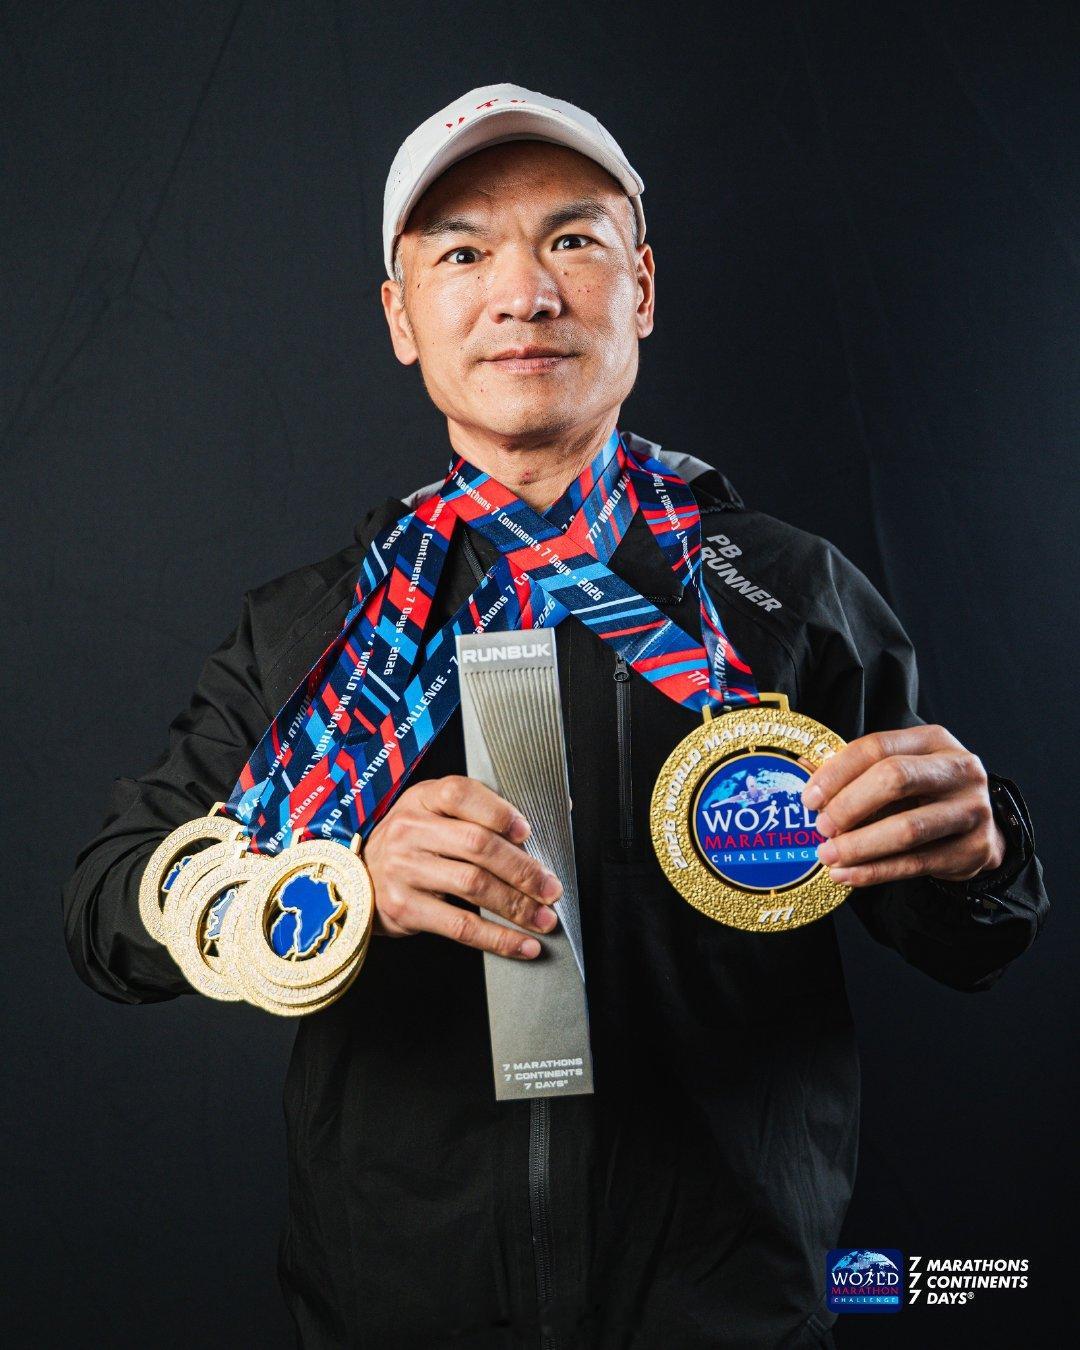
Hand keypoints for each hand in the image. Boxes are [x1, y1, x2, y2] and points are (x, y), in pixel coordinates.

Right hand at [362, 774, 562, 958]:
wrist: (357, 880)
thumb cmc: (412, 844)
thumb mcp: (434, 814)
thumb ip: (481, 813)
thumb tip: (552, 815)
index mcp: (422, 799)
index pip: (461, 794)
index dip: (499, 811)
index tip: (528, 831)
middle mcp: (410, 830)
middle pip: (477, 845)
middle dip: (523, 869)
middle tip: (551, 888)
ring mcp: (404, 869)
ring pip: (473, 885)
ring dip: (517, 905)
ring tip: (543, 918)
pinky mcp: (405, 908)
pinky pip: (460, 926)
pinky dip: (497, 938)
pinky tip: (522, 944)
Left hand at [801, 724, 1007, 886]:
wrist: (979, 828)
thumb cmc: (924, 794)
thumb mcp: (897, 771)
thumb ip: (855, 771)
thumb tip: (802, 766)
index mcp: (934, 741)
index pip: (878, 746)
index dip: (838, 772)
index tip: (810, 799)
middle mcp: (959, 770)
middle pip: (894, 779)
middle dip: (849, 806)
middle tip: (821, 827)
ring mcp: (972, 810)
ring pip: (907, 829)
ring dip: (859, 845)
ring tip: (828, 855)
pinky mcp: (974, 849)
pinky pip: (916, 864)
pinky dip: (875, 872)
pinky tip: (847, 875)